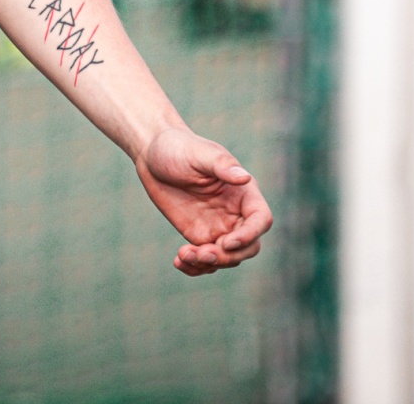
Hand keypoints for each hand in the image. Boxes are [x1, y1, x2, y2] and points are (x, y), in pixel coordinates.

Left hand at [135, 127, 272, 275]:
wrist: (153, 154)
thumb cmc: (179, 147)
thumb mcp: (199, 153)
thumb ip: (222, 165)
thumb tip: (245, 177)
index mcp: (243, 192)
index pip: (260, 220)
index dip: (250, 235)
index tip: (226, 242)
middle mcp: (235, 213)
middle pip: (248, 247)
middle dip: (228, 256)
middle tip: (200, 253)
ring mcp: (218, 227)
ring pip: (227, 258)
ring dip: (209, 264)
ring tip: (183, 255)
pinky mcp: (199, 235)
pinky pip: (205, 260)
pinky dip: (195, 267)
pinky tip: (178, 261)